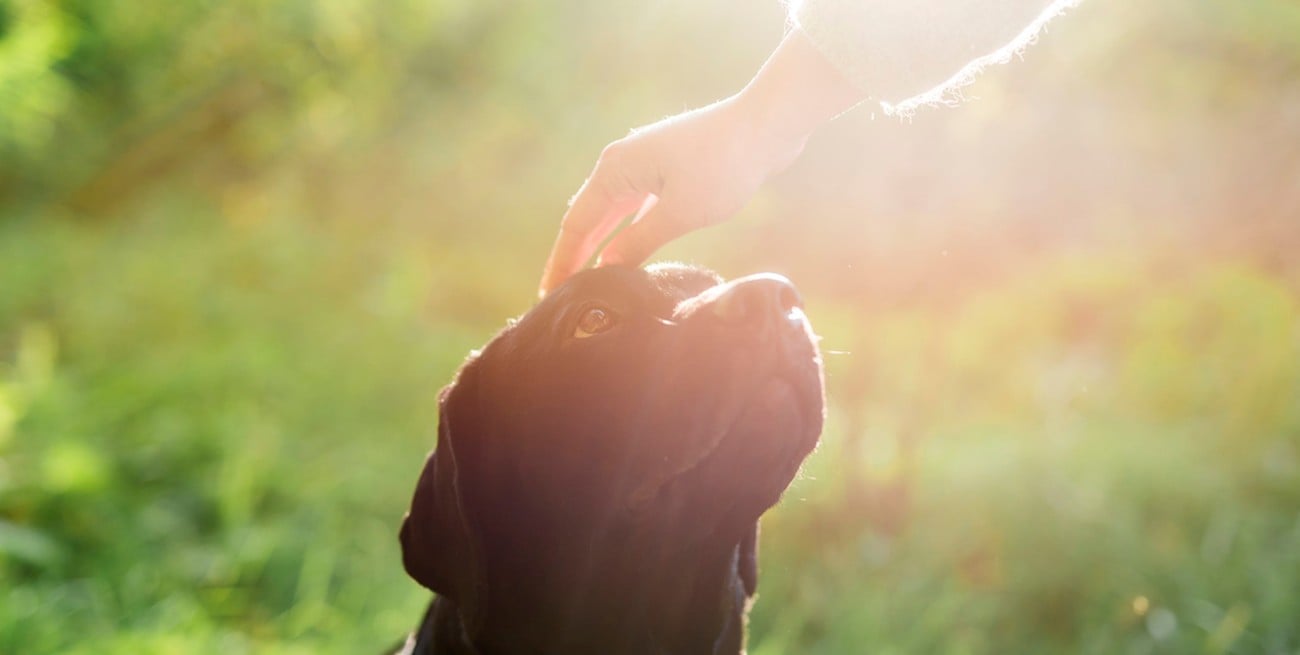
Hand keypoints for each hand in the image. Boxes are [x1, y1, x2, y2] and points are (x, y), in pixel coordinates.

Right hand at [538, 29, 862, 296]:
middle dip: (573, 256)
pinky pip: (633, 208)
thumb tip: (606, 267)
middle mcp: (621, 163)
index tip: (548, 295)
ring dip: (597, 245)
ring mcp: (644, 164)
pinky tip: (622, 253)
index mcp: (615, 170)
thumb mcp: (679, 213)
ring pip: (610, 213)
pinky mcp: (666, 170)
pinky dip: (624, 232)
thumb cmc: (724, 166)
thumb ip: (638, 241)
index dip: (562, 263)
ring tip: (583, 279)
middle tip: (558, 296)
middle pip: (587, 219)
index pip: (576, 226)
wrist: (767, 125)